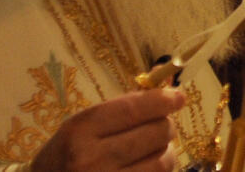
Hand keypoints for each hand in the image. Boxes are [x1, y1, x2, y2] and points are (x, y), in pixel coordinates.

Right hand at [31, 89, 184, 170]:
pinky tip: (150, 165)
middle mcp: (92, 158)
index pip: (132, 109)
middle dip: (166, 125)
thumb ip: (123, 106)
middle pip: (153, 133)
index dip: (161, 100)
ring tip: (157, 148)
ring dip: (167, 151)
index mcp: (80, 130)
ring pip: (161, 161)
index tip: (178, 96)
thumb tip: (166, 82)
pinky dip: (160, 169)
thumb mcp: (83, 124)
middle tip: (163, 125)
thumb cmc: (66, 153)